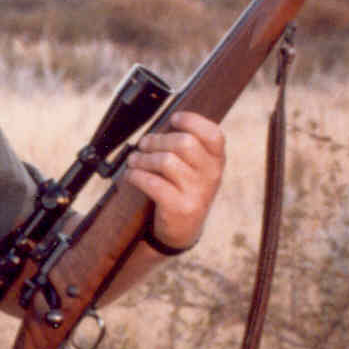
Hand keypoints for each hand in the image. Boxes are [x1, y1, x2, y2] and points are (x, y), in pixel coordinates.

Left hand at [121, 111, 224, 250]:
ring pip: (165, 161)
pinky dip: (136, 176)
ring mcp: (197, 193)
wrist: (183, 230)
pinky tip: (131, 175)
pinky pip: (153, 183)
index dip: (192, 121)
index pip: (213, 134)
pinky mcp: (180, 207)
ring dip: (143, 158)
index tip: (173, 118)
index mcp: (217, 161)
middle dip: (157, 140)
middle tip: (143, 144)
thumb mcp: (195, 169)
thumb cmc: (184, 189)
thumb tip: (162, 122)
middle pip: (183, 143)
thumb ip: (187, 146)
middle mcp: (211, 175)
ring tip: (134, 160)